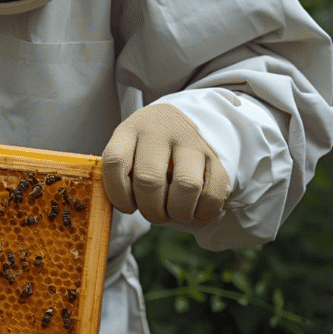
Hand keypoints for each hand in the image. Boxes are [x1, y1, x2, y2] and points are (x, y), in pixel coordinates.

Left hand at [102, 104, 230, 225]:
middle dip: (151, 210)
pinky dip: (203, 212)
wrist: (187, 119)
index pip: (116, 162)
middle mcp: (161, 132)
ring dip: (179, 212)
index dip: (118, 194)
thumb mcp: (128, 148)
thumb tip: (122, 208)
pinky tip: (195, 208)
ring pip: (186, 186)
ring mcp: (192, 142)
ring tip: (175, 212)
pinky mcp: (217, 157)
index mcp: (131, 130)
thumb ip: (120, 174)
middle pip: (150, 180)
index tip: (128, 206)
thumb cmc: (149, 147)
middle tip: (154, 214)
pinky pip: (213, 194)